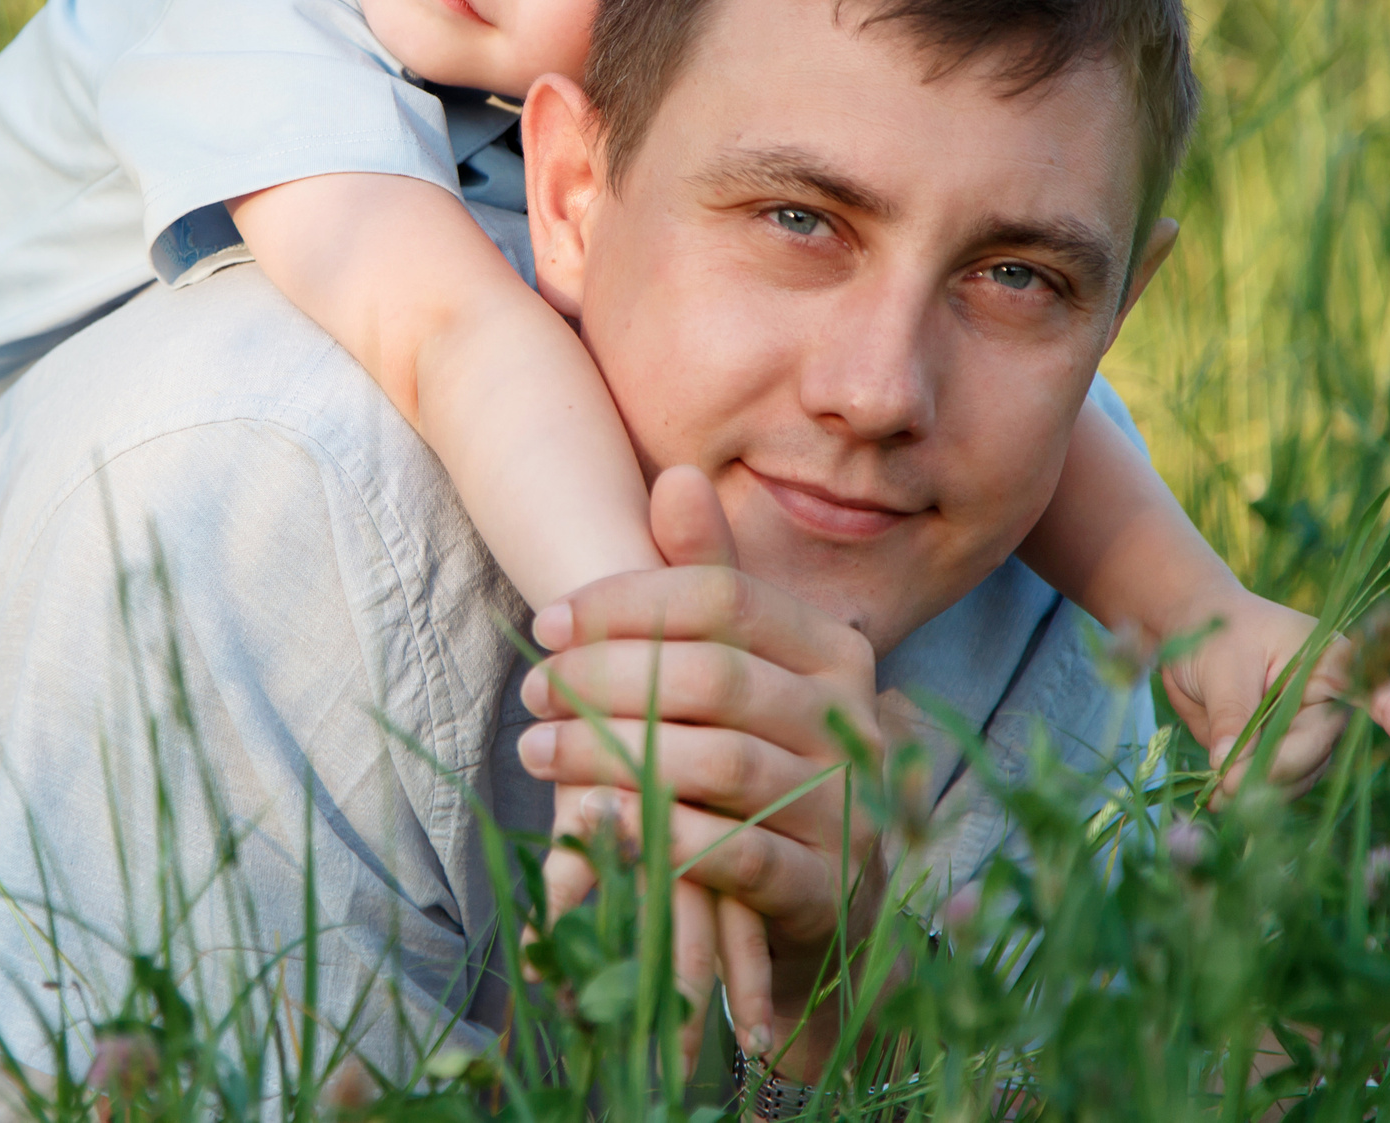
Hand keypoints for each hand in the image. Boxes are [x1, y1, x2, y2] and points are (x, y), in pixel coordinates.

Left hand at [519, 466, 883, 1072]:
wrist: (812, 913)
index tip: (545, 623)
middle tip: (531, 694)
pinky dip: (657, 835)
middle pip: (715, 675)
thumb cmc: (751, 770)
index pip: (726, 598)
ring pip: (720, 762)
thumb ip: (706, 581)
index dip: (626, 604)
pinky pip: (736, 853)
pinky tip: (591, 822)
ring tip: (537, 755)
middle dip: (605, 679)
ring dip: (611, 755)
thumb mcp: (734, 673)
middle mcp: (857, 723)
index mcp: (836, 651)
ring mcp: (851, 810)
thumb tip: (676, 476)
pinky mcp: (829, 892)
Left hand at [1160, 586, 1389, 796]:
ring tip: (1217, 792)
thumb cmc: (1215, 632)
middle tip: (1229, 781)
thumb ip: (1233, 713)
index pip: (1373, 688)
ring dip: (1262, 789)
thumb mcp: (1222, 664)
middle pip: (1319, 747)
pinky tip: (1217, 799)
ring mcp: (1304, 731)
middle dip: (1279, 768)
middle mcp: (1327, 702)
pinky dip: (1247, 794)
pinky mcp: (1279, 752)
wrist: (1190, 631)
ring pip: (1300, 774)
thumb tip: (1231, 766)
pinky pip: (1274, 782)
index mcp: (1328, 663)